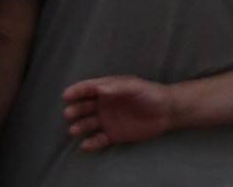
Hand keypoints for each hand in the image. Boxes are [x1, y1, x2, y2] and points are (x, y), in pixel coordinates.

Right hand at [61, 75, 175, 151]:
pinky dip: (92, 143)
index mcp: (106, 89)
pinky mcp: (113, 135)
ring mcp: (107, 120)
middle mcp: (103, 105)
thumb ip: (116, 88)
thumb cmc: (149, 93)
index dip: (76, 91)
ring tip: (73, 130)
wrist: (165, 112)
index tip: (66, 96)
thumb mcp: (133, 86)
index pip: (87, 89)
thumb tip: (99, 89)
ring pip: (88, 124)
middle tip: (69, 114)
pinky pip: (99, 140)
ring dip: (80, 127)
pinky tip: (85, 146)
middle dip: (75, 110)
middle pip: (84, 107)